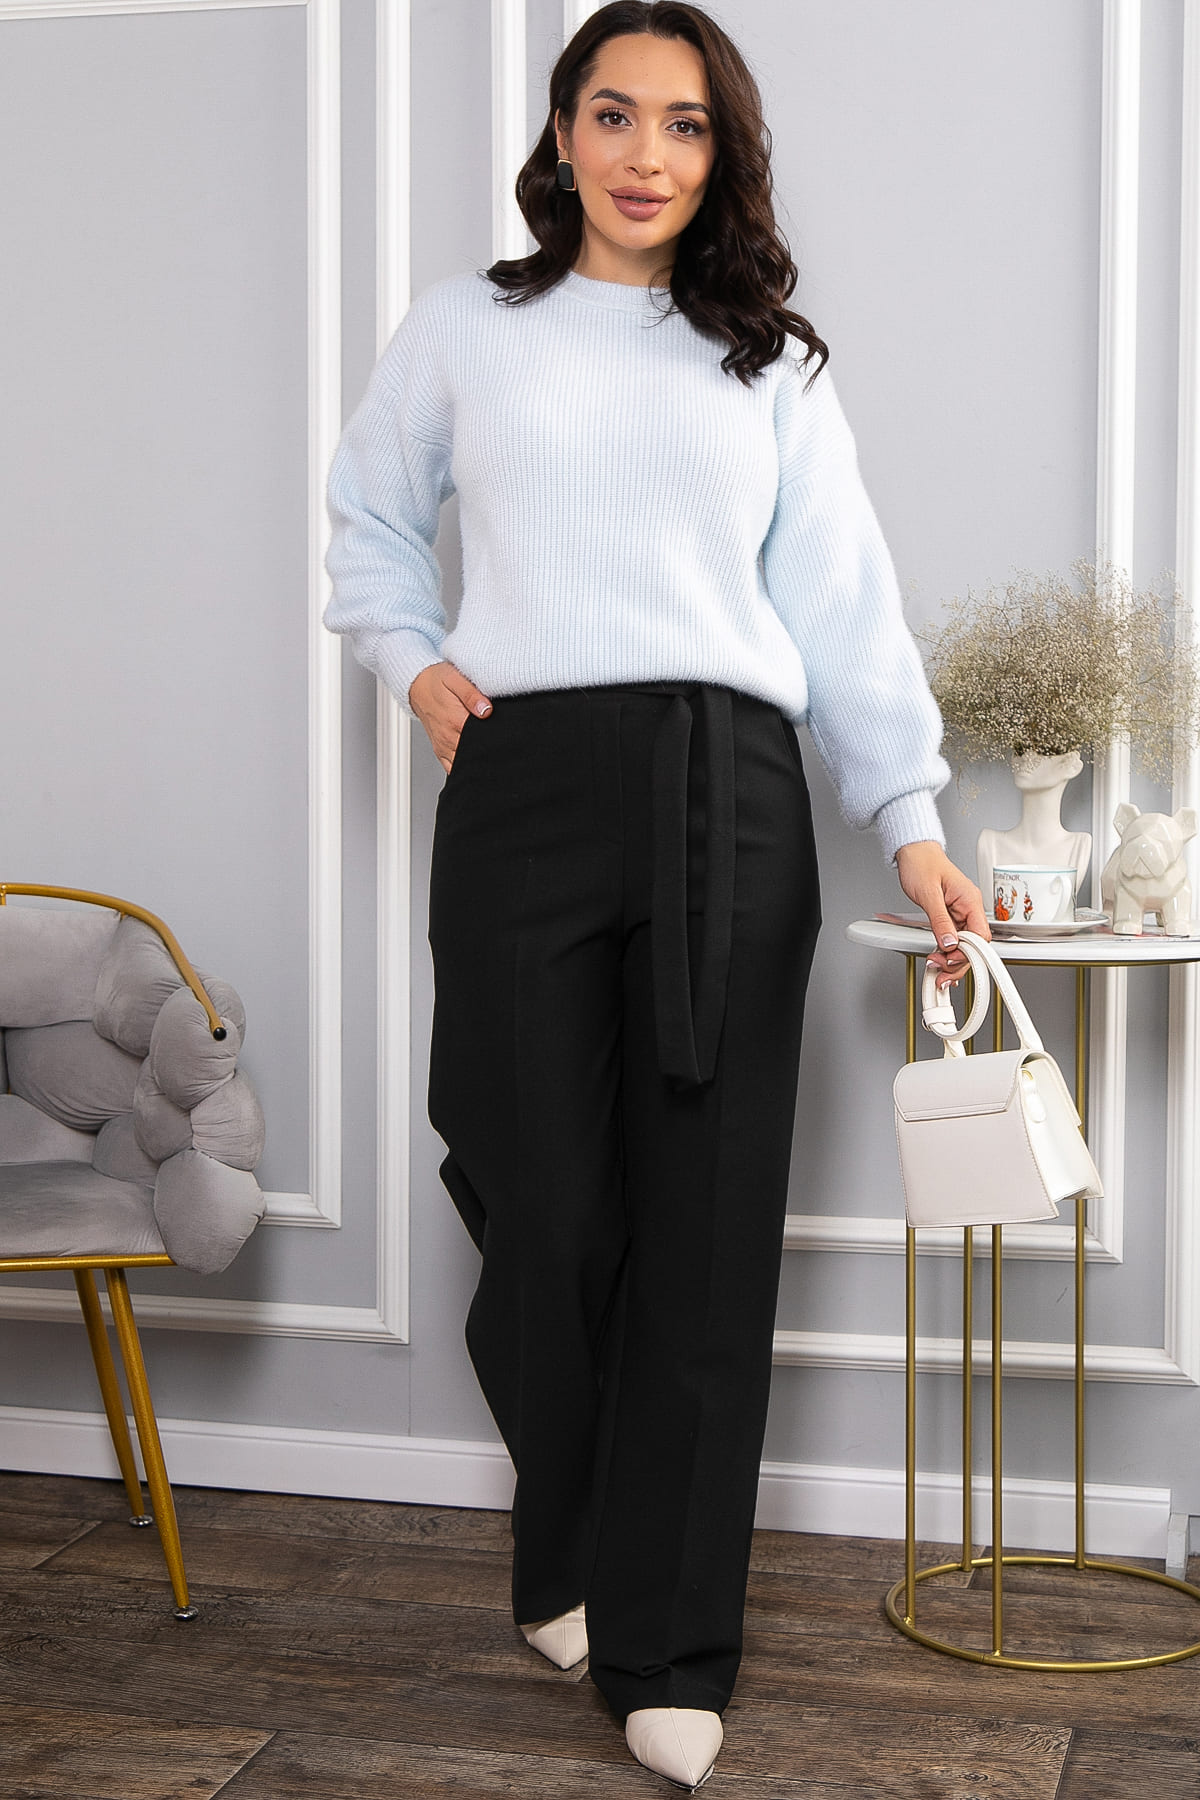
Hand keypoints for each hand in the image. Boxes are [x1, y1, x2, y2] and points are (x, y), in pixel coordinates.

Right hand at [409, 661, 491, 771]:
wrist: (418, 686)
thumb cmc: (437, 681)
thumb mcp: (454, 679)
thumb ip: (471, 695)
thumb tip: (487, 710)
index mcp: (454, 721)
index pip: (481, 739)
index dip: (496, 739)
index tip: (505, 735)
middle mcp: (448, 738)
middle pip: (475, 754)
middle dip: (489, 751)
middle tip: (500, 743)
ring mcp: (443, 747)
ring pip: (464, 765)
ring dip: (478, 760)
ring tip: (489, 750)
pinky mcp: (441, 752)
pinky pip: (453, 769)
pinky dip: (465, 767)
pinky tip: (475, 759)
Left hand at [894, 840, 989, 986]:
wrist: (913, 852)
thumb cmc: (921, 864)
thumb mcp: (928, 894)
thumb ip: (940, 920)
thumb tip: (949, 943)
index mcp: (970, 900)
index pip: (980, 935)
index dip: (968, 953)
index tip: (951, 962)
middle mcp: (969, 907)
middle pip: (974, 944)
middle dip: (958, 961)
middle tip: (940, 972)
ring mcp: (961, 912)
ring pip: (964, 944)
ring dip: (951, 959)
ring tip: (936, 968)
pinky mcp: (951, 916)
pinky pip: (954, 938)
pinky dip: (947, 951)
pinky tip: (939, 961)